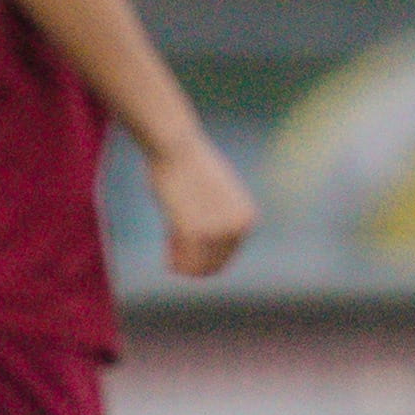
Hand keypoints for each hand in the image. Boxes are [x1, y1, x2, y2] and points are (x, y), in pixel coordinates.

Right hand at [146, 137, 255, 278]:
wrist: (176, 146)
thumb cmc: (188, 166)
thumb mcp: (213, 195)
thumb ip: (217, 219)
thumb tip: (208, 245)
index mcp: (246, 219)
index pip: (229, 254)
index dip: (206, 254)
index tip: (186, 244)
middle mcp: (237, 228)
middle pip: (216, 265)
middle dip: (194, 261)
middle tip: (174, 246)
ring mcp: (217, 232)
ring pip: (200, 268)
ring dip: (183, 264)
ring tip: (170, 248)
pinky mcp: (194, 233)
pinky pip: (185, 264)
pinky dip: (175, 265)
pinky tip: (167, 258)